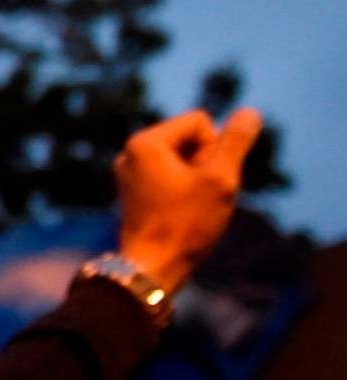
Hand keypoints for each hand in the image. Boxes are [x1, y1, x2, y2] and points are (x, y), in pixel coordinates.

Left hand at [114, 106, 260, 293]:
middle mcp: (130, 151)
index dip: (215, 149)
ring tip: (190, 207)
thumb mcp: (220, 179)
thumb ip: (235, 142)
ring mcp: (129, 171)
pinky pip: (170, 176)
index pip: (200, 122)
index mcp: (144, 141)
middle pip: (189, 139)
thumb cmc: (186, 224)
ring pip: (182, 160)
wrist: (152, 267)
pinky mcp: (133, 190)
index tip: (205, 180)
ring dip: (198, 178)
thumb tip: (250, 111)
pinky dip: (184, 190)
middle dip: (205, 163)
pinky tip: (180, 214)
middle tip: (198, 197)